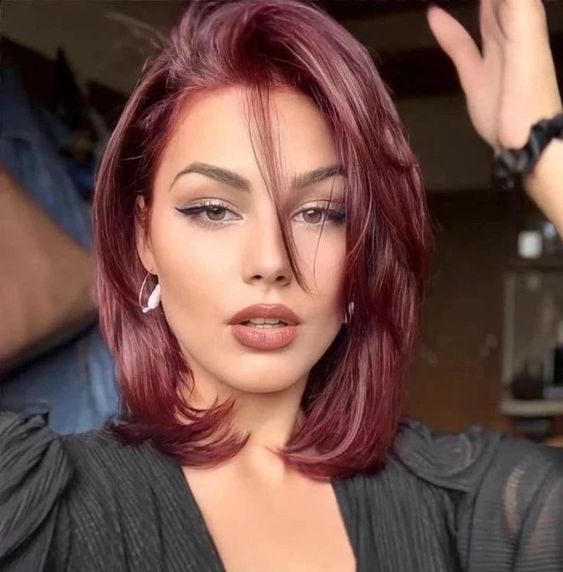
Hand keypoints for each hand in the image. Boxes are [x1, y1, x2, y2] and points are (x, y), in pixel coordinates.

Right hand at [426, 0, 561, 153]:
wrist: (527, 142)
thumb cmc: (529, 93)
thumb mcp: (523, 37)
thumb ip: (513, 6)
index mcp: (523, 11)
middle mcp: (511, 23)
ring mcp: (494, 48)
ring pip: (480, 8)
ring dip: (469, 0)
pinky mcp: (479, 73)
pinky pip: (461, 44)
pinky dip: (448, 29)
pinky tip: (433, 14)